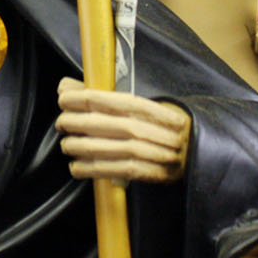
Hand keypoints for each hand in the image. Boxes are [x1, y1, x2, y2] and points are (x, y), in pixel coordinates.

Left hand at [56, 77, 189, 183]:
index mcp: (145, 107)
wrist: (196, 150)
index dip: (81, 99)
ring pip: (108, 148)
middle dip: (76, 123)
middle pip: (105, 124)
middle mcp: (148, 128)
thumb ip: (98, 95)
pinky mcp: (151, 172)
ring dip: (80, 148)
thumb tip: (64, 85)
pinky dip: (92, 170)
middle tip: (61, 124)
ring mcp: (151, 151)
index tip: (63, 99)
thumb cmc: (160, 124)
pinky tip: (76, 168)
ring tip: (66, 145)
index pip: (108, 100)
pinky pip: (115, 171)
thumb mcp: (136, 105)